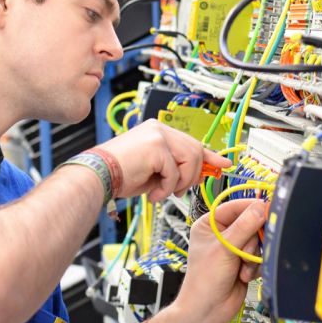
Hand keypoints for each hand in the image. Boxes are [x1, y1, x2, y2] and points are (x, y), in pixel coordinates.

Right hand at [99, 120, 230, 201]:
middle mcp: (159, 128)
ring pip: (190, 161)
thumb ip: (178, 170)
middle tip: (179, 191)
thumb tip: (203, 175)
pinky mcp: (156, 147)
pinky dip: (166, 188)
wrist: (97, 177)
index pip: (191, 142)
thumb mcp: (156, 173)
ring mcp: (158, 135)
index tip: (224, 164)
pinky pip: (175, 173)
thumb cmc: (120, 176)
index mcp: (158, 131)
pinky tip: (152, 193)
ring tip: (161, 192)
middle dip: (194, 174)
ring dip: (179, 183)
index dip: (210, 155)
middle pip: (195, 150)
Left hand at [169, 197, 267, 322]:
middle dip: (250, 241)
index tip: (267, 210)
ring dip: (251, 256)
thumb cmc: (204, 280)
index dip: (251, 208)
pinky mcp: (244, 262)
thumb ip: (244, 227)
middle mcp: (222, 234)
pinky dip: (254, 266)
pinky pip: (259, 255)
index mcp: (210, 224)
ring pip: (257, 241)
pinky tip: (244, 275)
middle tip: (245, 252)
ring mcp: (234, 248)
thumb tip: (260, 208)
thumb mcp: (224, 248)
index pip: (235, 207)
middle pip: (250, 224)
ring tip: (241, 267)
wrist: (208, 311)